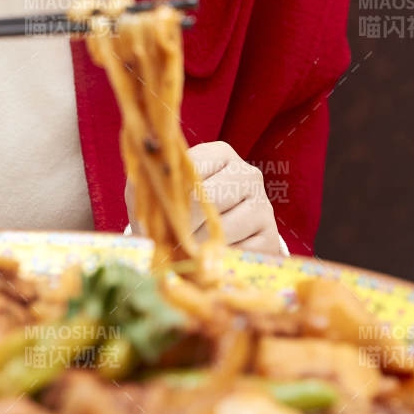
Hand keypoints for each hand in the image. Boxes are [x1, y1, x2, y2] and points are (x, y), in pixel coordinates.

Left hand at [125, 140, 280, 254]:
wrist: (206, 245)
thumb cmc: (178, 213)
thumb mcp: (158, 191)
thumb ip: (148, 178)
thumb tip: (144, 167)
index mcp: (221, 154)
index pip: (194, 168)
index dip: (175, 194)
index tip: (166, 209)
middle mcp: (247, 173)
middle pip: (210, 198)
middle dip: (186, 223)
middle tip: (173, 237)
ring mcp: (263, 204)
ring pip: (224, 227)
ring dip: (200, 244)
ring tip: (190, 248)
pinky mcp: (270, 236)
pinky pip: (240, 250)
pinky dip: (220, 259)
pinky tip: (212, 256)